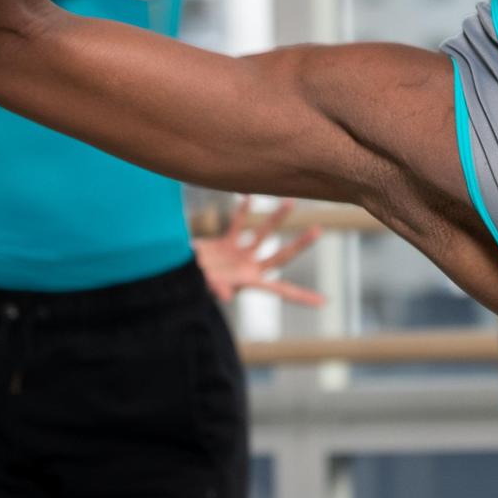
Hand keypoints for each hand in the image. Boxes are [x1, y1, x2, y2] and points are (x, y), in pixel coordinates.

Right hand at [196, 198, 323, 306]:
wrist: (173, 275)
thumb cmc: (190, 285)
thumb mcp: (205, 287)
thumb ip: (217, 289)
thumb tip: (226, 296)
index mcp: (250, 282)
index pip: (281, 290)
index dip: (302, 297)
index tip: (324, 302)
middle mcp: (249, 268)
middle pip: (281, 256)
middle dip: (300, 245)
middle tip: (318, 229)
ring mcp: (239, 255)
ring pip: (263, 234)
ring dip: (276, 219)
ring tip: (290, 201)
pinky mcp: (225, 244)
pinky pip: (238, 224)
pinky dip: (243, 210)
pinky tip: (248, 195)